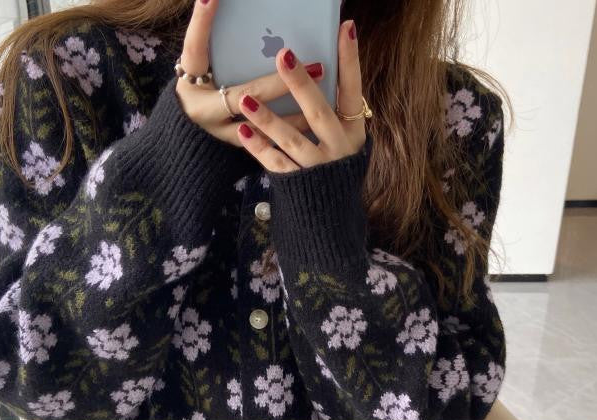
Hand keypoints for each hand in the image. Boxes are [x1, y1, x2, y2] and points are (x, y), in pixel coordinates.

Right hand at [175, 0, 323, 146]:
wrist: (190, 137)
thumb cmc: (198, 90)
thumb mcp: (200, 68)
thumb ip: (212, 44)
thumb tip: (227, 10)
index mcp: (189, 83)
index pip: (195, 49)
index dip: (201, 23)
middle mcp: (204, 112)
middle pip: (241, 96)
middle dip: (276, 83)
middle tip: (311, 65)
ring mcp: (221, 134)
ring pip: (259, 127)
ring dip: (292, 113)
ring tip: (318, 97)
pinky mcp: (237, 149)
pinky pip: (266, 144)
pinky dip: (289, 132)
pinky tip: (312, 123)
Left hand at [234, 19, 366, 172]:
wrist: (331, 214)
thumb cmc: (334, 164)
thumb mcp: (343, 137)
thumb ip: (332, 109)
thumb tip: (317, 65)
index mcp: (352, 131)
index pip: (352, 91)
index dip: (350, 61)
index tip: (345, 28)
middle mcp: (338, 149)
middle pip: (318, 113)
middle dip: (301, 84)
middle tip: (283, 55)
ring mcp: (317, 167)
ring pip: (292, 140)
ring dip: (269, 119)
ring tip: (246, 99)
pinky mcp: (298, 183)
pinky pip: (277, 163)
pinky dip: (260, 148)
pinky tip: (244, 131)